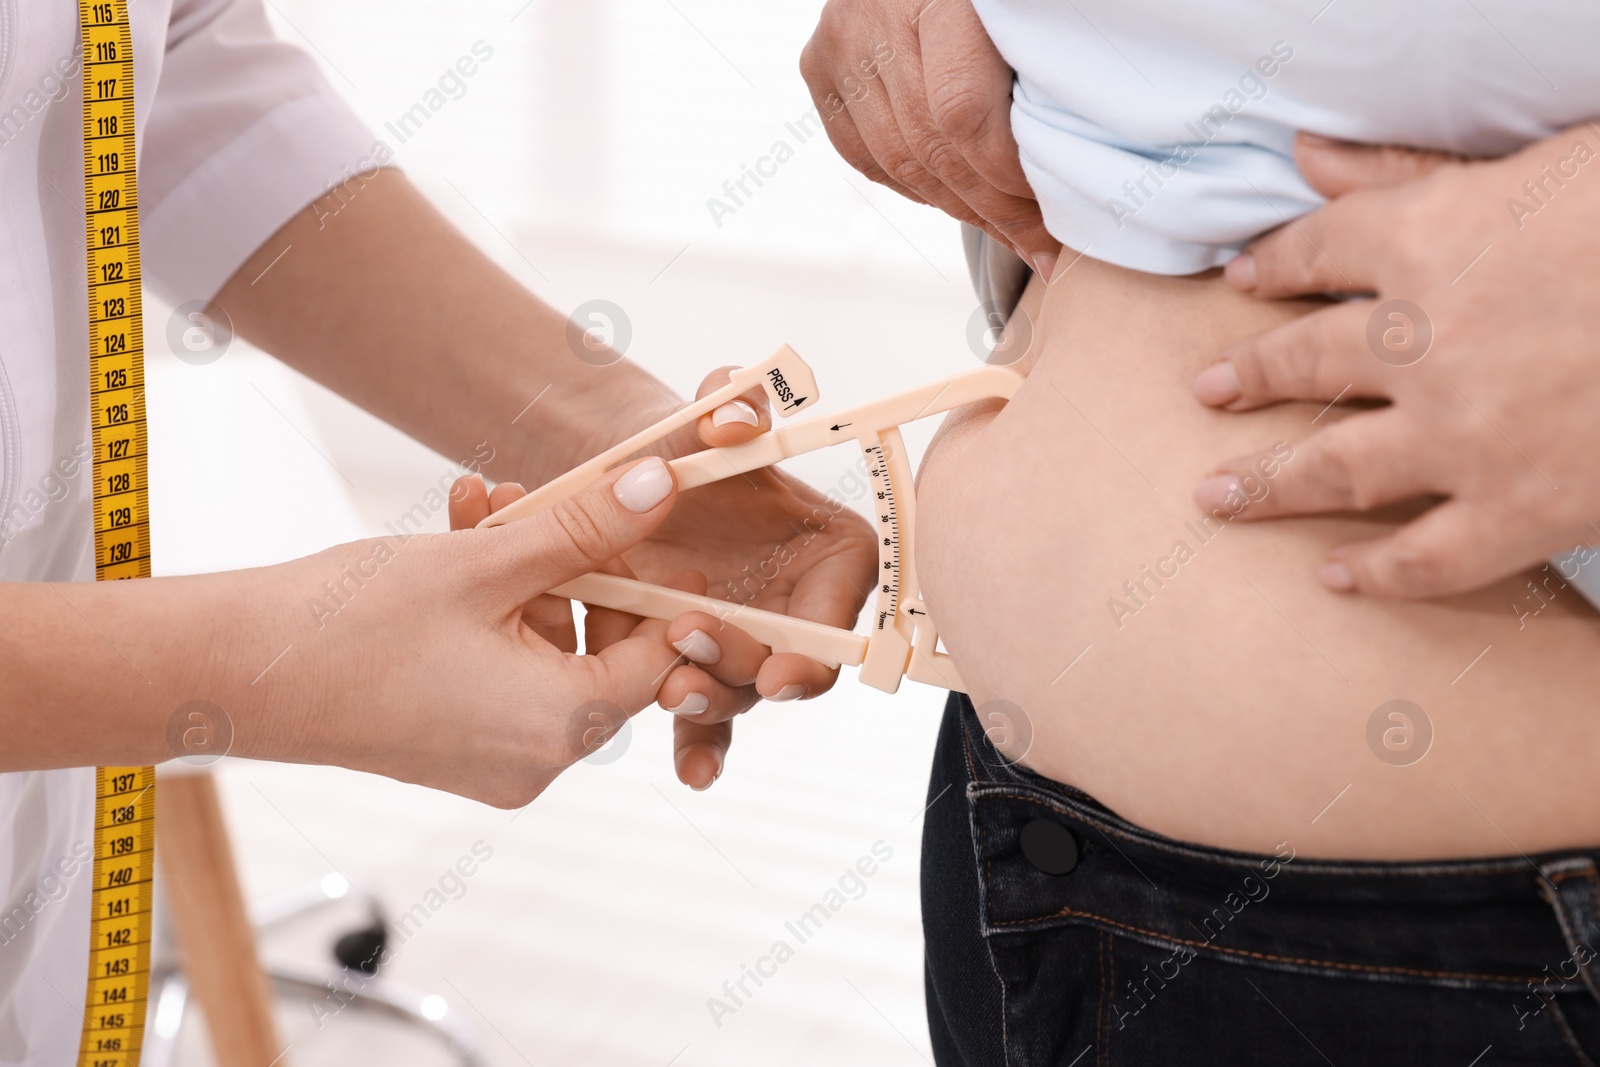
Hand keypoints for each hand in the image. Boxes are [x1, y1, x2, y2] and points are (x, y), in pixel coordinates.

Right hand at [261, 459, 681, 807]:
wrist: (238, 674)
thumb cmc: (356, 623)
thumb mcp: (488, 561)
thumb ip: (585, 527)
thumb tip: (661, 488)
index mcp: (561, 728)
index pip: (659, 658)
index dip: (662, 587)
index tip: (650, 530)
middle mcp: (538, 761)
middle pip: (602, 651)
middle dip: (580, 564)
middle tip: (558, 500)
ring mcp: (495, 759)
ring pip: (547, 650)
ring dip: (529, 571)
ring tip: (492, 500)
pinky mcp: (457, 745)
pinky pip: (503, 669)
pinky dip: (493, 608)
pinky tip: (463, 533)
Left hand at [461, 373, 878, 791]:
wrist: (615, 481)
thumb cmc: (678, 442)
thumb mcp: (701, 412)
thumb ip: (730, 403)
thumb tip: (736, 422)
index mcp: (828, 555)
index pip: (841, 609)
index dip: (818, 648)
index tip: (779, 672)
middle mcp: (796, 609)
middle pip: (788, 662)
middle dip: (741, 669)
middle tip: (690, 659)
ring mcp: (746, 646)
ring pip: (740, 693)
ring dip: (712, 705)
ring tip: (670, 694)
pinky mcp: (698, 670)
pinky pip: (705, 720)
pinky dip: (701, 748)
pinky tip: (692, 772)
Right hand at [800, 0, 1060, 276]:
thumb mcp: (1029, 15)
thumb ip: (1044, 71)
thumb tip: (1070, 180)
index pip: (959, 115)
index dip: (1007, 181)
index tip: (1055, 217)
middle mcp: (875, 10)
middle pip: (928, 146)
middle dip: (992, 208)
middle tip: (1041, 242)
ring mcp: (838, 38)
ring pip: (897, 159)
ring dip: (959, 207)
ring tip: (1010, 229)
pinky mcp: (818, 62)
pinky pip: (865, 154)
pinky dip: (913, 186)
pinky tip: (957, 198)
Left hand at [1191, 126, 1599, 596]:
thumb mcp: (1540, 169)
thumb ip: (1415, 172)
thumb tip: (1309, 156)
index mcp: (1431, 240)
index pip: (1322, 250)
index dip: (1278, 264)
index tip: (1243, 280)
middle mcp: (1425, 344)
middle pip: (1307, 361)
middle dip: (1251, 375)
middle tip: (1206, 391)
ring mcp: (1465, 435)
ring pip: (1337, 467)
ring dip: (1269, 484)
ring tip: (1216, 496)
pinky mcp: (1521, 510)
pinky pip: (1427, 557)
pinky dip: (1378, 573)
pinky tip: (1336, 578)